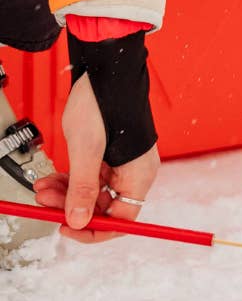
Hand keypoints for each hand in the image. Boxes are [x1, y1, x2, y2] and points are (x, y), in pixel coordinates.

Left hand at [32, 74, 159, 242]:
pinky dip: (70, 178)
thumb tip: (79, 221)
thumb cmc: (103, 103)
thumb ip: (83, 189)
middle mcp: (135, 172)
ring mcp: (122, 163)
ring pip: (93, 192)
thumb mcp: (86, 151)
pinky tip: (53, 176)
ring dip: (66, 192)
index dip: (95, 228)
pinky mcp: (110, 154)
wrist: (104, 72)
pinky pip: (90, 176)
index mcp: (139, 174)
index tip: (69, 228)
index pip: (122, 219)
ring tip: (43, 186)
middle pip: (104, 206)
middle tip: (46, 202)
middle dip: (72, 206)